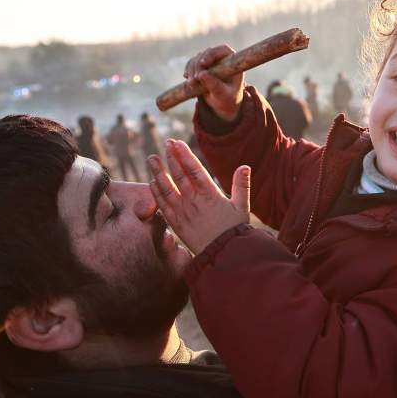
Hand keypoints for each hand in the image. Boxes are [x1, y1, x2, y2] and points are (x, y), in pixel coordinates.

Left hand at [147, 139, 249, 254]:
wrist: (223, 255)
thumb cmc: (234, 230)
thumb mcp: (242, 207)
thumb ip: (242, 185)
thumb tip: (244, 166)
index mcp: (210, 195)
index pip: (194, 170)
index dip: (184, 155)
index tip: (177, 142)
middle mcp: (193, 201)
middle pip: (179, 175)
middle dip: (171, 157)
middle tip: (166, 143)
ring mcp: (182, 212)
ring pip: (166, 188)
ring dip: (158, 172)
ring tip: (152, 158)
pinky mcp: (176, 224)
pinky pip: (162, 205)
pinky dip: (156, 193)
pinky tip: (152, 182)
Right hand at [183, 45, 243, 121]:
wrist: (223, 103)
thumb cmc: (228, 98)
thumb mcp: (223, 94)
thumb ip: (215, 85)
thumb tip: (202, 74)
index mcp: (232, 61)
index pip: (222, 50)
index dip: (211, 54)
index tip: (203, 64)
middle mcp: (221, 57)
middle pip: (206, 53)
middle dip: (198, 66)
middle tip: (194, 80)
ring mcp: (209, 60)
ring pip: (197, 58)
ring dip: (191, 69)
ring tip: (191, 84)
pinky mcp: (200, 66)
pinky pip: (191, 63)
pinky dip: (187, 70)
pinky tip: (186, 77)